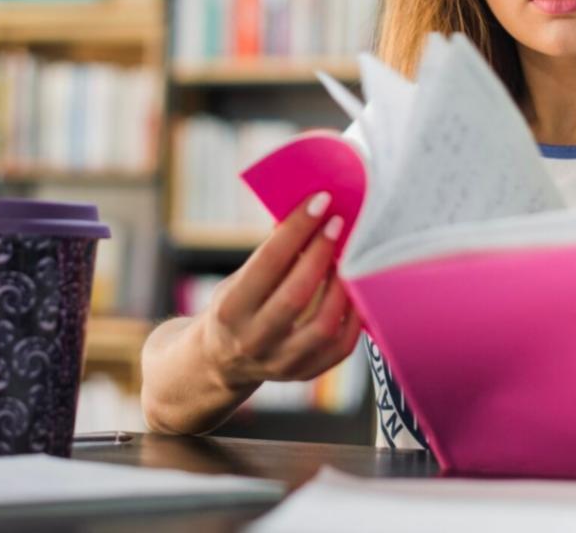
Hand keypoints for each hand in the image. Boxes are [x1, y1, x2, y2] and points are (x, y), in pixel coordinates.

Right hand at [195, 192, 363, 390]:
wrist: (220, 361)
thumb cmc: (235, 307)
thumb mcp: (237, 280)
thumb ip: (269, 254)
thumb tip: (307, 212)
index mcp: (230, 309)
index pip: (268, 263)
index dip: (296, 229)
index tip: (319, 201)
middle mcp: (252, 340)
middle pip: (296, 294)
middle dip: (321, 253)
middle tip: (338, 223)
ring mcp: (280, 363)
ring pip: (323, 325)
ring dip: (341, 285)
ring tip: (348, 258)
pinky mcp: (303, 374)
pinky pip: (340, 347)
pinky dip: (354, 317)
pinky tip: (355, 290)